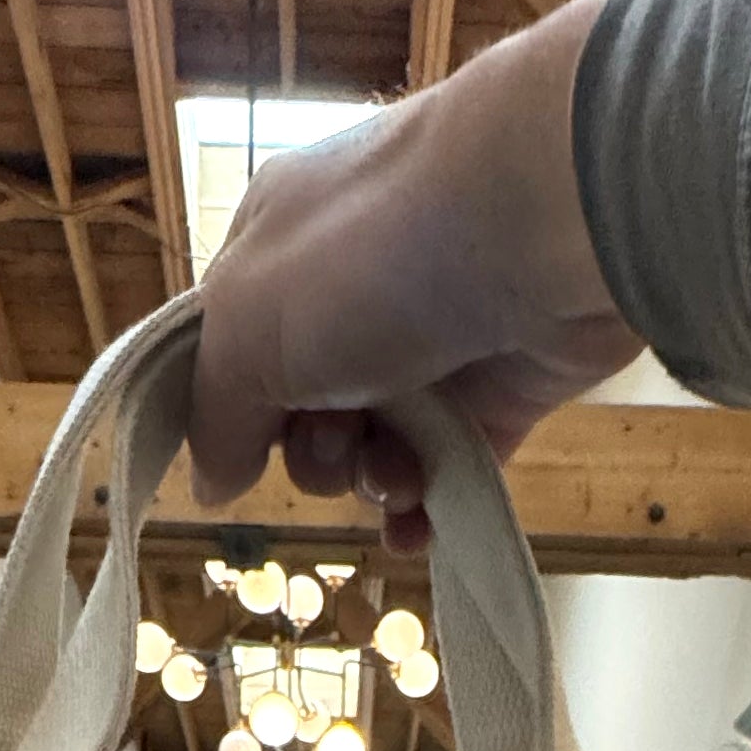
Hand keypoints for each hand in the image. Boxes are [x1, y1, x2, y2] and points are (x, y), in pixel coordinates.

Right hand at [188, 0, 643, 553]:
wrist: (541, 223)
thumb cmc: (370, 256)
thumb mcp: (247, 329)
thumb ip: (216, 413)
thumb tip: (210, 483)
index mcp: (277, 247)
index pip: (232, 348)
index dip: (232, 407)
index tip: (241, 445)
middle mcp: (351, 287)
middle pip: (302, 411)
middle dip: (311, 452)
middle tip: (335, 437)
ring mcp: (429, 336)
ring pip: (375, 444)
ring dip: (371, 480)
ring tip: (394, 472)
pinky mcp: (501, 384)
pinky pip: (449, 467)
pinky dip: (426, 504)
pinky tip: (415, 527)